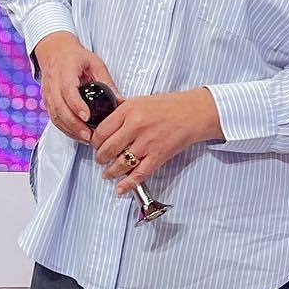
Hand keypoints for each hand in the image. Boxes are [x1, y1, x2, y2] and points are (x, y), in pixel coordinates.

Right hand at [33, 32, 116, 141]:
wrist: (55, 52)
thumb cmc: (76, 57)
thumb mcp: (95, 63)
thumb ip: (106, 80)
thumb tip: (120, 100)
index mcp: (65, 71)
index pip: (68, 90)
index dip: (76, 105)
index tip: (87, 116)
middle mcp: (53, 83)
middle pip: (59, 107)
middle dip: (74, 124)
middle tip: (89, 135)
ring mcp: (48, 93)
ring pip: (55, 115)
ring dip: (69, 129)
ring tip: (86, 138)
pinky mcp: (47, 101)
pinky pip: (53, 117)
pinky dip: (64, 128)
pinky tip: (77, 135)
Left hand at [92, 90, 223, 194]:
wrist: (193, 113)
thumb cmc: (170, 106)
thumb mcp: (140, 100)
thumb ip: (122, 109)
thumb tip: (105, 117)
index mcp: (129, 110)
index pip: (101, 130)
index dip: (95, 141)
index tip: (95, 144)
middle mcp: (136, 126)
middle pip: (108, 148)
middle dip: (100, 157)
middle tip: (100, 159)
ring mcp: (147, 142)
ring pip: (120, 163)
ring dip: (110, 171)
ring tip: (108, 173)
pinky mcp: (158, 155)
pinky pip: (139, 174)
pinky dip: (127, 184)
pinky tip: (120, 188)